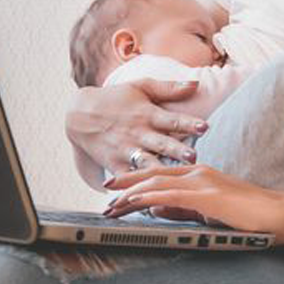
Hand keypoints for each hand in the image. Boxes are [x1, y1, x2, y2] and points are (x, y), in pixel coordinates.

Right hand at [65, 78, 208, 175]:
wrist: (79, 114)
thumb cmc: (115, 99)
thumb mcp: (140, 87)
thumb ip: (169, 88)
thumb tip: (196, 84)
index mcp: (147, 114)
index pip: (171, 119)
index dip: (188, 123)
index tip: (204, 126)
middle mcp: (138, 133)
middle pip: (160, 143)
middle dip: (176, 150)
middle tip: (193, 156)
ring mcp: (125, 150)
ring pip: (146, 162)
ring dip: (160, 170)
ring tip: (174, 179)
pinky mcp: (114, 164)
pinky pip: (126, 177)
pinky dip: (135, 187)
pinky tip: (148, 199)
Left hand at [102, 163, 283, 234]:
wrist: (282, 215)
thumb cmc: (253, 218)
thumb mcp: (210, 213)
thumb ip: (183, 209)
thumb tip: (155, 208)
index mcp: (201, 175)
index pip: (161, 175)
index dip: (137, 180)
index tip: (117, 189)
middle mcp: (198, 173)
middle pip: (152, 174)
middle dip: (126, 182)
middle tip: (104, 191)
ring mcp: (201, 182)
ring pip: (155, 183)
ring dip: (130, 193)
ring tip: (110, 204)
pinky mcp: (205, 195)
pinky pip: (168, 194)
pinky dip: (146, 197)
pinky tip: (131, 203)